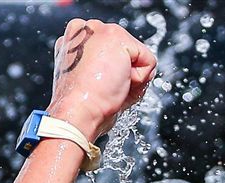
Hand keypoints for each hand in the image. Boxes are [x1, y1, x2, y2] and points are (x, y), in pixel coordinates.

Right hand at [47, 19, 156, 140]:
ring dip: (133, 78)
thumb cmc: (84, 103)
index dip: (116, 75)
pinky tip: (118, 82)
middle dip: (126, 74)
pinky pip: (149, 61)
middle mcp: (85, 30)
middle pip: (129, 53)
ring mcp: (100, 30)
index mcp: (75, 40)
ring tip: (110, 85)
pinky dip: (140, 79)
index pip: (115, 54)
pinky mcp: (117, 36)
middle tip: (105, 88)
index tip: (98, 86)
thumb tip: (131, 67)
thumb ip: (108, 66)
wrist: (78, 111)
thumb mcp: (91, 81)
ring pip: (139, 56)